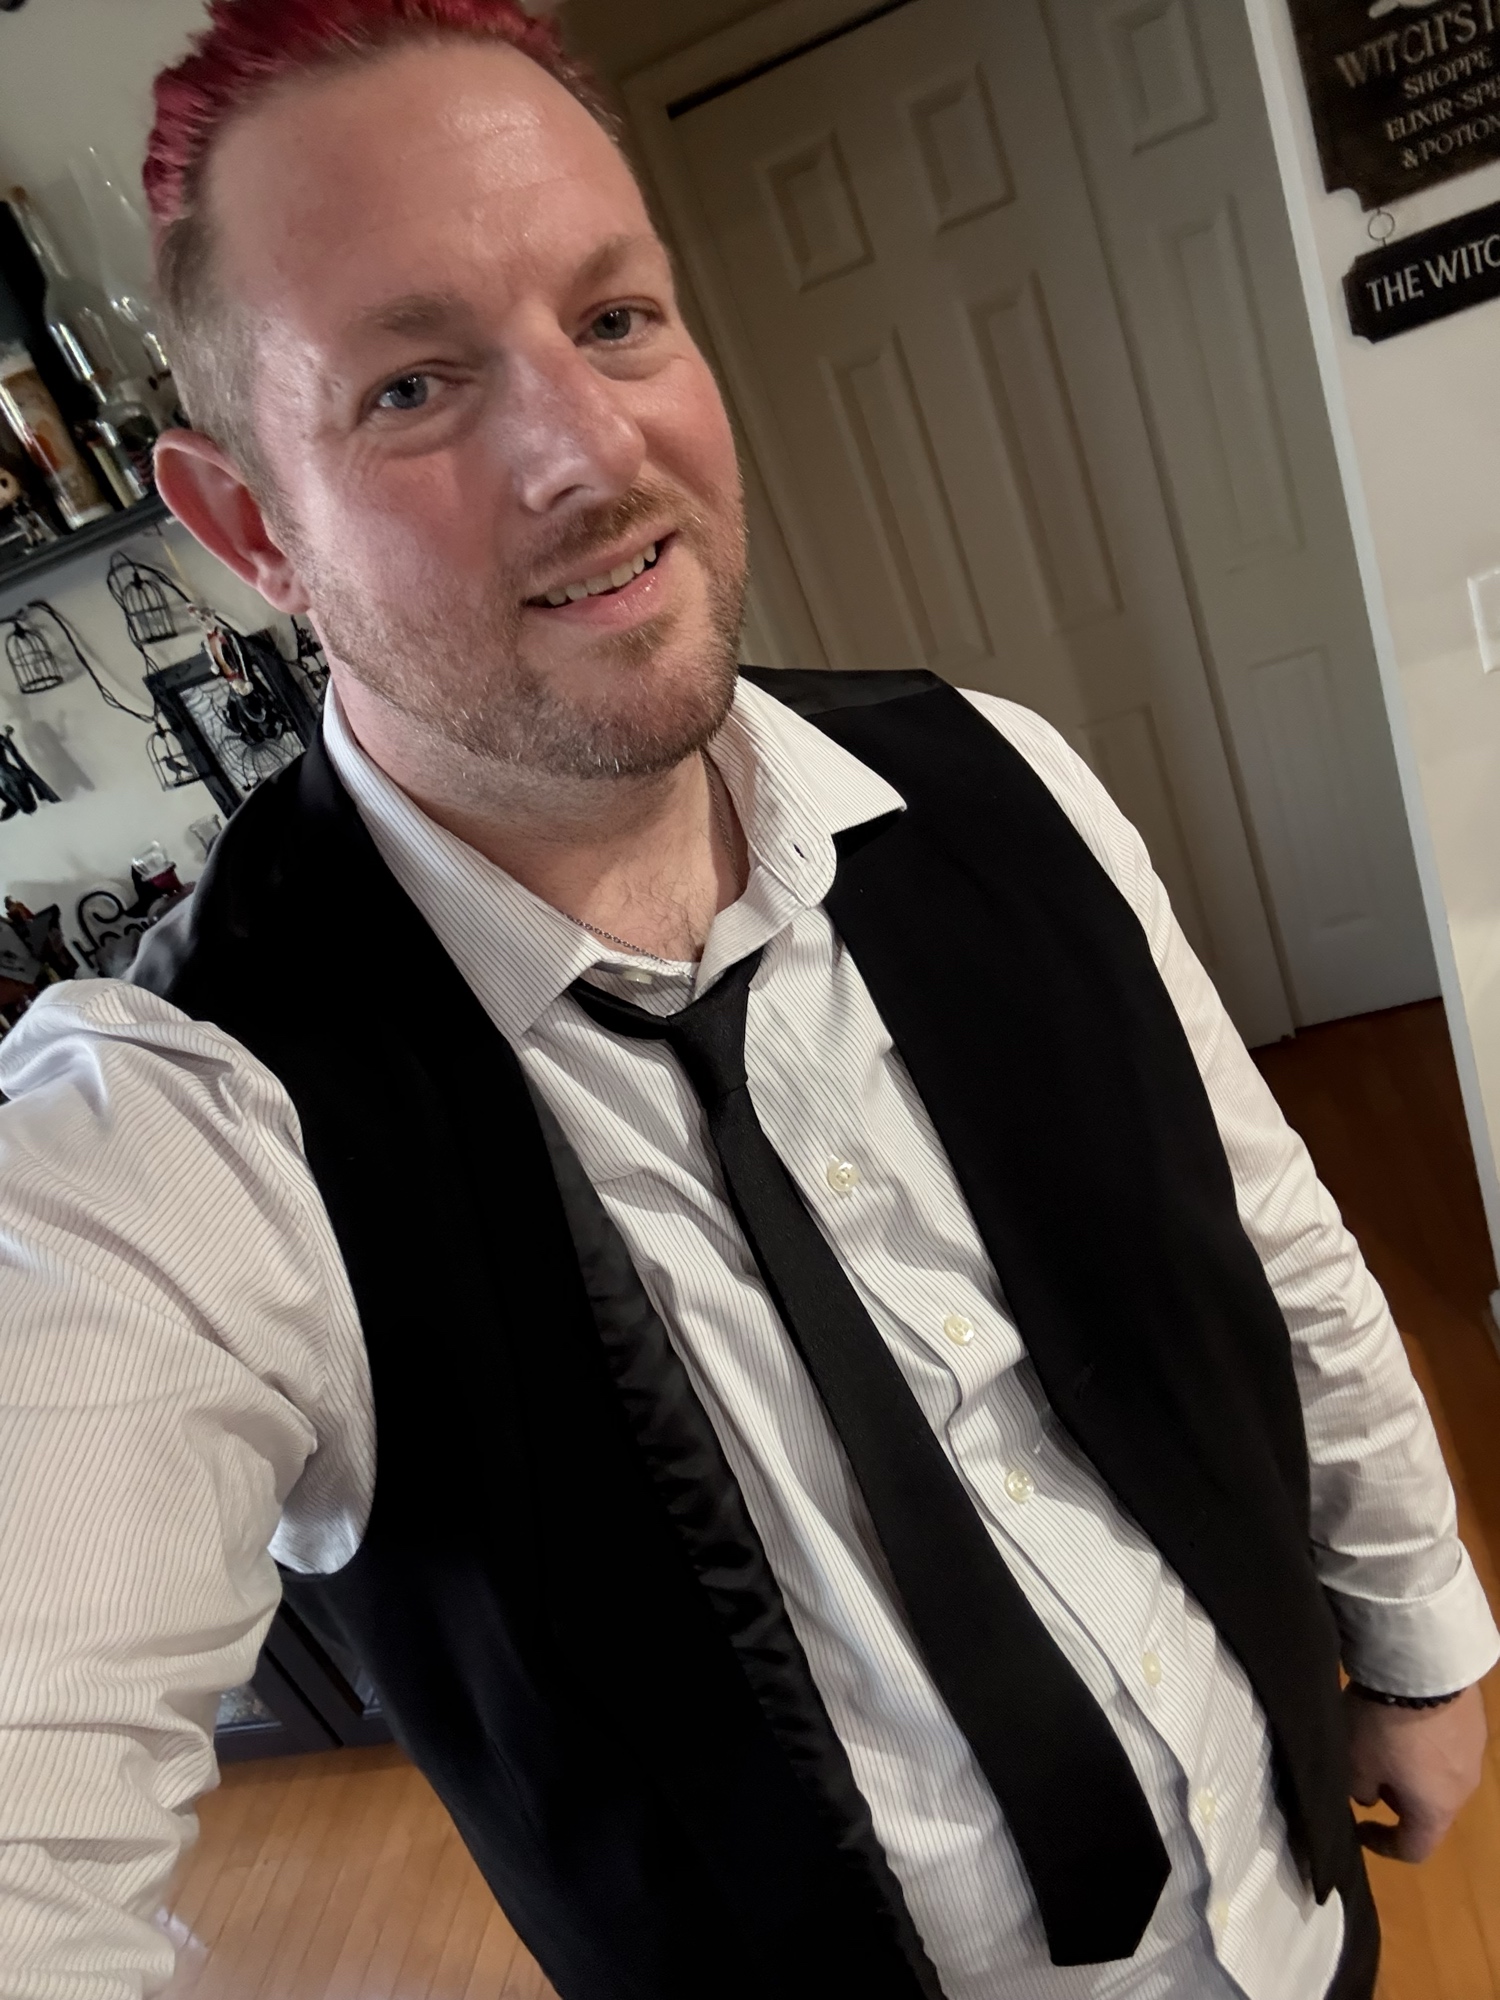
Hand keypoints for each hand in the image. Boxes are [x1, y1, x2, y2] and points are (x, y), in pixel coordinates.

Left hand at [1346, 1682, 1487, 1860]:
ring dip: (1412, 1765)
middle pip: (1428, 1808)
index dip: (1383, 1845)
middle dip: (1395, 1796)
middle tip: (1367, 1770)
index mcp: (1436, 1809)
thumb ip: (1359, 1789)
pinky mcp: (1476, 1719)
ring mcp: (1474, 1751)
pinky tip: (1403, 1711)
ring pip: (1439, 1773)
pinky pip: (1448, 1741)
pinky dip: (1426, 1739)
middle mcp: (1463, 1788)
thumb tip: (1369, 1795)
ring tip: (1384, 1736)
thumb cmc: (1384, 1725)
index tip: (1360, 1828)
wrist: (1423, 1663)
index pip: (1414, 1849)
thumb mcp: (1354, 1761)